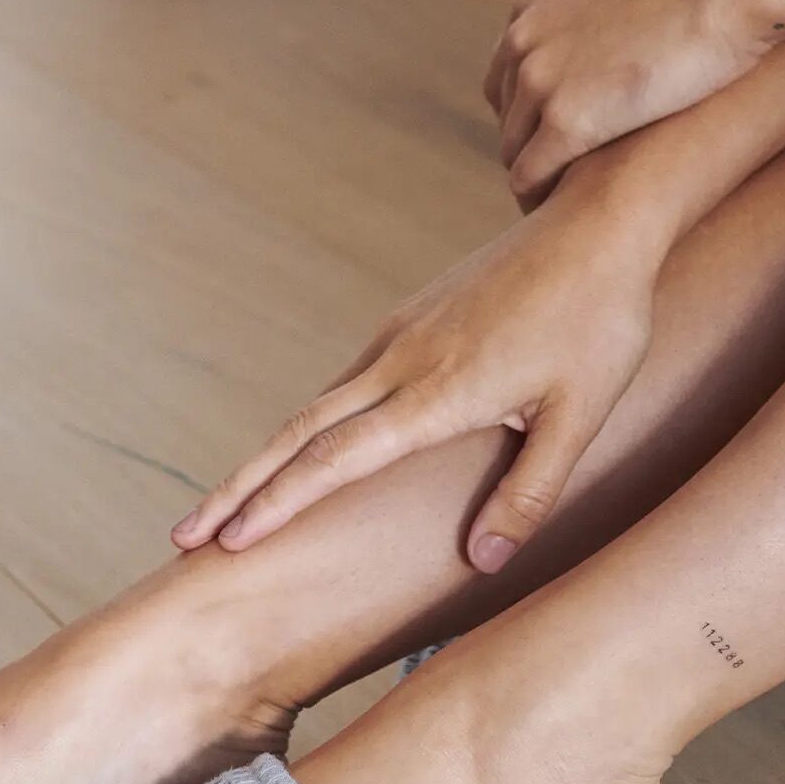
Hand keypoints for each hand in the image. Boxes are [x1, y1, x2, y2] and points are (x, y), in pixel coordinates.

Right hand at [171, 184, 665, 570]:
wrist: (598, 222)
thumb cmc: (600, 322)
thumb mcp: (582, 417)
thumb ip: (530, 493)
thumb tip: (482, 561)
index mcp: (437, 393)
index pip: (336, 459)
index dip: (278, 503)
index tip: (229, 541)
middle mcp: (400, 362)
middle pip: (296, 434)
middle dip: (237, 489)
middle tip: (183, 536)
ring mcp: (397, 336)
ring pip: (311, 408)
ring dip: (262, 461)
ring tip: (225, 507)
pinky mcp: (407, 321)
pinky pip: (341, 385)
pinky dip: (304, 429)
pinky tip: (294, 454)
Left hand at [486, 0, 777, 206]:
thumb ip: (599, 10)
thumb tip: (612, 28)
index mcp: (531, 5)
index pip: (506, 76)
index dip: (532, 113)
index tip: (562, 138)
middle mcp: (523, 41)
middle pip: (507, 117)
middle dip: (533, 148)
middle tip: (568, 179)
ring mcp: (539, 81)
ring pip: (514, 153)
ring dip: (539, 179)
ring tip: (571, 202)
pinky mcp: (566, 122)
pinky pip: (529, 179)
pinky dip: (540, 200)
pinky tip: (568, 213)